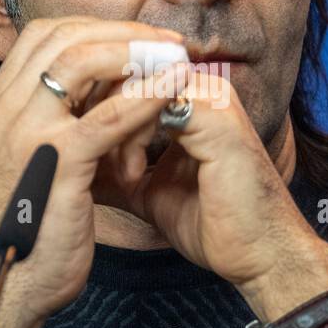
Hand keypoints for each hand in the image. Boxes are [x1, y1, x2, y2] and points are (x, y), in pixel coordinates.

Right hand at [0, 16, 185, 324]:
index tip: (136, 38)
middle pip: (63, 36)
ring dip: (135, 51)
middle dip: (121, 31)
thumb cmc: (31, 231)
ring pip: (82, 61)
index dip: (94, 28)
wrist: (10, 289)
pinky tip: (175, 91)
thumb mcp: (33, 165)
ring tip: (176, 56)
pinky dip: (146, 96)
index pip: (41, 36)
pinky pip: (108, 114)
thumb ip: (55, 125)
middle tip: (167, 40)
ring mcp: (26, 131)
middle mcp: (2, 109)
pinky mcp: (58, 161)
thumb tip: (98, 96)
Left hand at [93, 65, 327, 301]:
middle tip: (88, 156)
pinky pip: (157, 105)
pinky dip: (133, 138)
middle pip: (128, 72)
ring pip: (137, 86)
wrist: (258, 255)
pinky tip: (130, 174)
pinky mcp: (219, 119)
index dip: (93, 105)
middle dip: (98, 114)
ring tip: (121, 174)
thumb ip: (114, 163)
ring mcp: (215, 99)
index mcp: (189, 96)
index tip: (76, 145)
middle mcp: (204, 87)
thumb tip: (69, 158)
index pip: (126, 74)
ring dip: (114, 127)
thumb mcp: (146, 189)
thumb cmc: (211, 223)